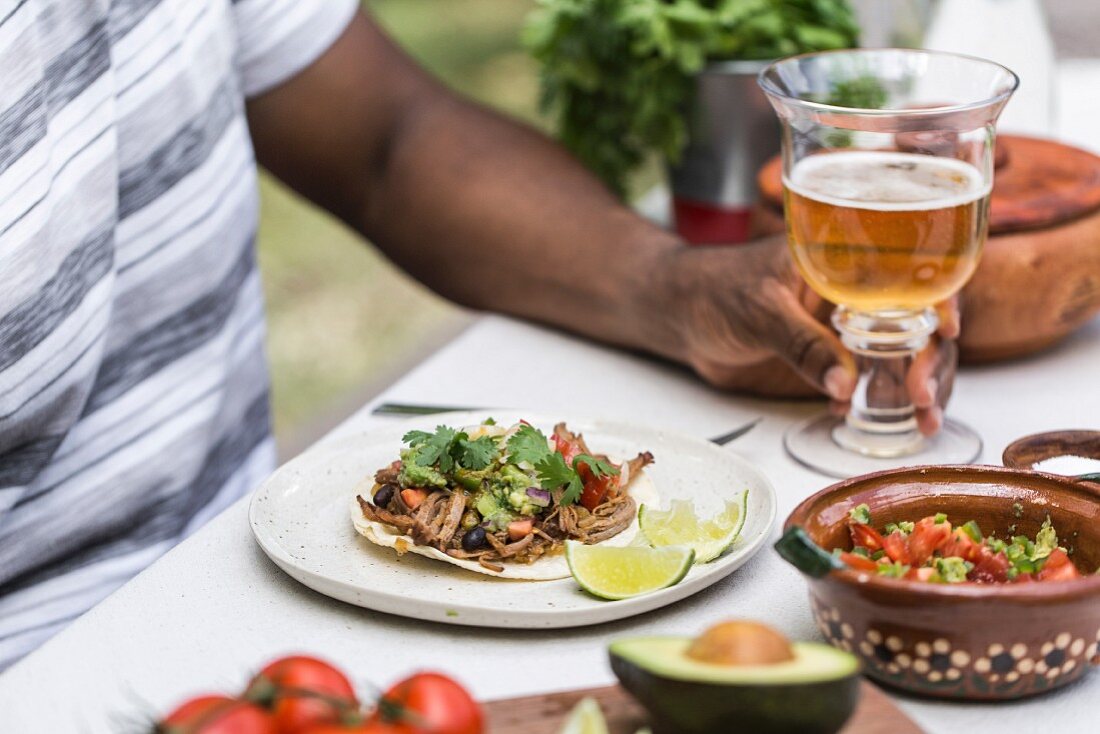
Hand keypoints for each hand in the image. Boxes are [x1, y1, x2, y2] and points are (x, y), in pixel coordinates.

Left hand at [660, 236, 957, 435]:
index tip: (947, 332)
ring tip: (924, 422)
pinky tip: (884, 421)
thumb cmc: (714, 290)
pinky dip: (884, 402)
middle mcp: (858, 295)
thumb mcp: (760, 311)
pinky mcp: (832, 360)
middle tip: (922, 396)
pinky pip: (871, 380)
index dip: (940, 299)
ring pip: (904, 356)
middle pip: (919, 323)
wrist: (680, 313)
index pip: (911, 273)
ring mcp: (847, 330)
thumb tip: (844, 384)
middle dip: (933, 360)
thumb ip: (800, 344)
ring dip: (920, 388)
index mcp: (848, 261)